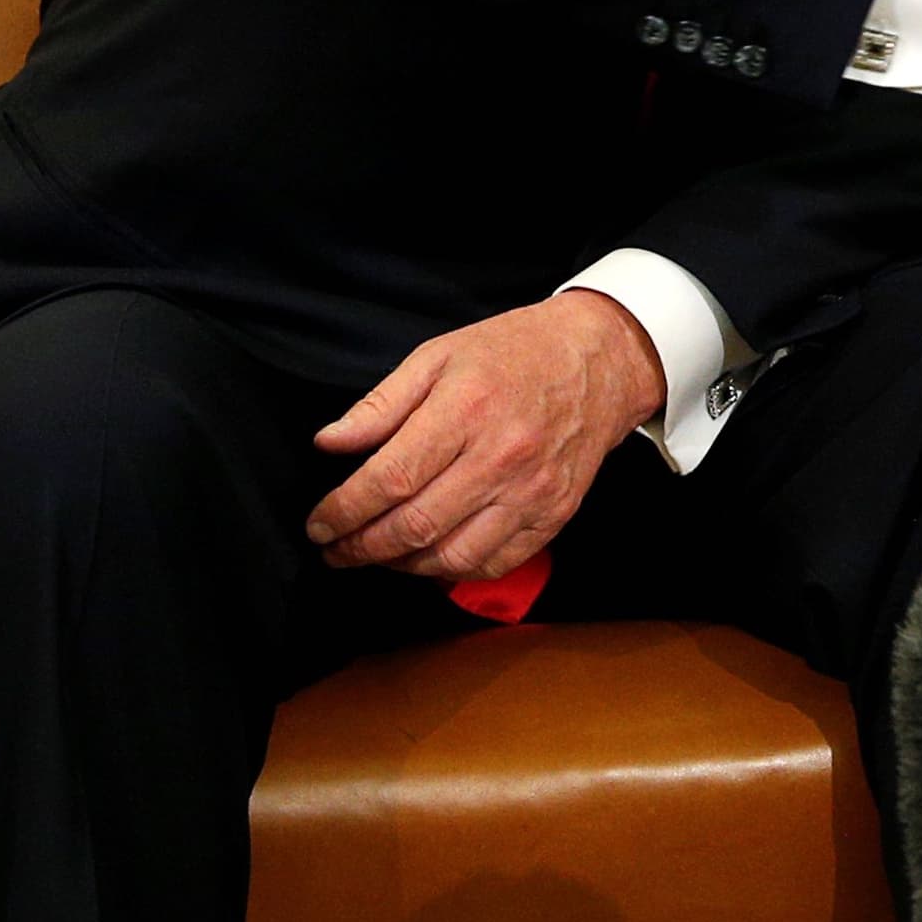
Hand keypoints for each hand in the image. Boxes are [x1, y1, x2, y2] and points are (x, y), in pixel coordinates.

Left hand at [306, 290, 665, 579]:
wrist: (602, 358)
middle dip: (361, 547)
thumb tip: (329, 443)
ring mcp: (534, 489)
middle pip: (415, 526)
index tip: (319, 524)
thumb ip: (381, 403)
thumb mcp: (439, 356)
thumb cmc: (516, 351)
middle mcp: (502, 456)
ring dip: (402, 566)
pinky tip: (432, 556)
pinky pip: (496, 562)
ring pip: (452, 556)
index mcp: (467, 410)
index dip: (343, 511)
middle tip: (335, 549)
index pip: (389, 480)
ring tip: (379, 554)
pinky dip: (454, 570)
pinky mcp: (556, 512)